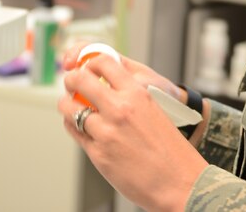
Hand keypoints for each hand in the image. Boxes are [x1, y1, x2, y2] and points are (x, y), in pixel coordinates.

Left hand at [59, 52, 207, 210]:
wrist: (179, 182)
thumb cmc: (170, 150)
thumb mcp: (153, 110)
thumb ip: (130, 97)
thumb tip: (105, 86)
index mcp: (137, 94)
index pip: (104, 62)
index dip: (90, 63)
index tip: (86, 68)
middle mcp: (120, 110)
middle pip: (80, 80)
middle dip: (71, 79)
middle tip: (71, 82)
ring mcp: (106, 132)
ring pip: (69, 108)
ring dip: (66, 104)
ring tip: (70, 105)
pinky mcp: (98, 154)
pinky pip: (74, 131)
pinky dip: (72, 124)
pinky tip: (77, 124)